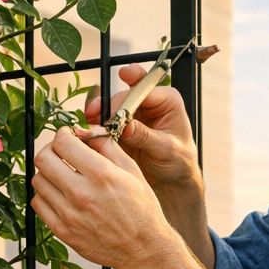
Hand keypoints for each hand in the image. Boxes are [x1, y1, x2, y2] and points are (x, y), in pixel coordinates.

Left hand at [31, 126, 180, 268]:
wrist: (142, 248)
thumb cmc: (141, 209)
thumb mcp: (131, 170)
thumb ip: (106, 146)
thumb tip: (85, 130)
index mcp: (101, 175)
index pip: (63, 143)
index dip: (63, 134)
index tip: (68, 136)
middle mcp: (81, 194)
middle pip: (43, 159)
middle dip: (51, 150)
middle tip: (62, 153)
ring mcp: (69, 214)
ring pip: (38, 181)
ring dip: (47, 173)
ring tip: (62, 175)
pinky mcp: (62, 230)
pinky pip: (38, 204)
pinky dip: (45, 194)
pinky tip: (59, 194)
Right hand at [85, 64, 200, 194]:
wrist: (172, 178)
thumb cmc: (179, 160)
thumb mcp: (166, 149)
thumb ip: (145, 136)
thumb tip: (125, 126)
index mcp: (166, 99)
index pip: (142, 90)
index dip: (125, 100)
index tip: (111, 112)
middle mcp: (148, 101)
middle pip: (123, 94)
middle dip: (107, 105)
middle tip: (94, 116)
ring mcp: (133, 113)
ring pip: (110, 104)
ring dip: (98, 112)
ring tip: (89, 122)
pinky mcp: (120, 125)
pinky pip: (105, 119)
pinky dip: (95, 124)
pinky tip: (89, 130)